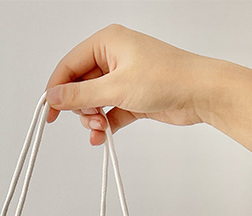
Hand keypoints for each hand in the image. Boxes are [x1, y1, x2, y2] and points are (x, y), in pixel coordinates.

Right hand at [45, 25, 213, 144]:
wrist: (201, 93)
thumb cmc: (166, 78)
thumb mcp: (115, 88)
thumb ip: (80, 95)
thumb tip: (52, 97)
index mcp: (107, 42)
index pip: (69, 65)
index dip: (57, 89)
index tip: (50, 112)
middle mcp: (114, 57)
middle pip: (80, 86)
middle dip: (80, 108)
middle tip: (91, 120)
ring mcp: (124, 78)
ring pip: (93, 102)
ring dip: (92, 119)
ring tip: (100, 128)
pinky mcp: (133, 97)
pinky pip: (108, 112)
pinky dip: (104, 125)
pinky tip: (102, 138)